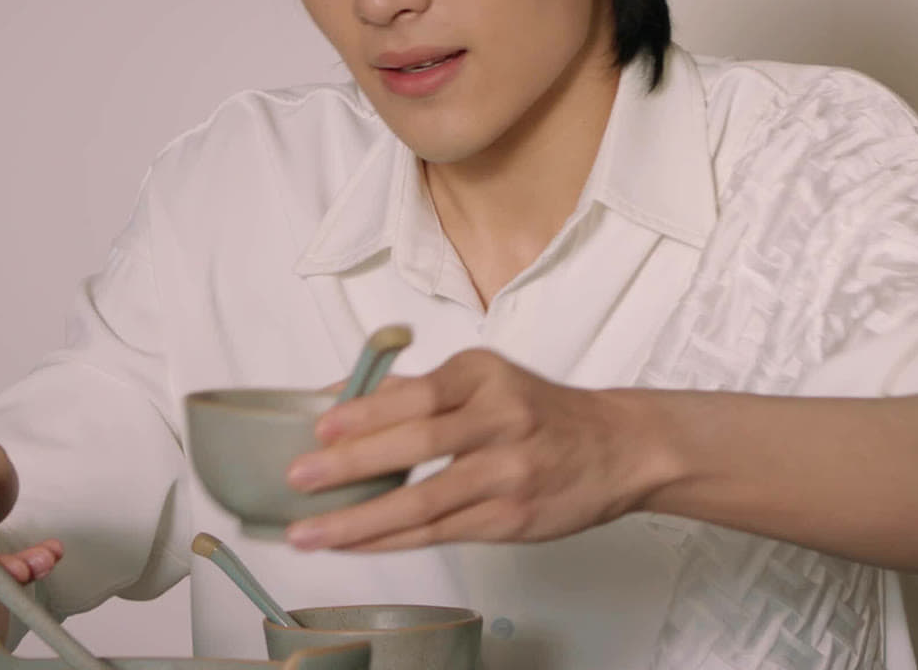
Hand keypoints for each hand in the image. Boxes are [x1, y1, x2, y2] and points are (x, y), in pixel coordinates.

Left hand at [280, 349, 676, 551]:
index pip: (419, 393)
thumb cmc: (538, 412)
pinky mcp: (512, 518)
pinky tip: (355, 543)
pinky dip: (391, 539)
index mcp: (486, 375)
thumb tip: (334, 394)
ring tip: (310, 532)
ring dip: (360, 520)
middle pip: (418, 444)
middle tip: (299, 478)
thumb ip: (413, 388)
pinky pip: (440, 532)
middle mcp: (502, 419)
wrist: (618, 448)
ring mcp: (509, 473)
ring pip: (425, 501)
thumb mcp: (485, 380)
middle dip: (352, 464)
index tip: (319, 428)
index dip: (366, 413)